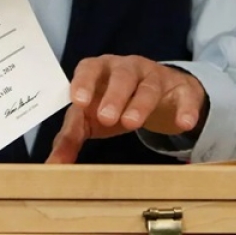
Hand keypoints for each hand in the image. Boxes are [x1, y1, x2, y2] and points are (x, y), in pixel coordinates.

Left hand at [46, 56, 206, 163]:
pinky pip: (185, 96)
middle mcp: (128, 68)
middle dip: (113, 95)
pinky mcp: (180, 89)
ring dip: (141, 104)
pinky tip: (184, 123)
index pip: (89, 69)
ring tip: (132, 124)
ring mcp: (156, 77)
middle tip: (106, 118)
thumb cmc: (114, 103)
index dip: (84, 83)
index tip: (78, 101)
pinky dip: (185, 109)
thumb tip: (51, 168)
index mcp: (101, 70)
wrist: (160, 94)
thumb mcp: (90, 118)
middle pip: (121, 76)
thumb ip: (70, 138)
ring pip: (149, 86)